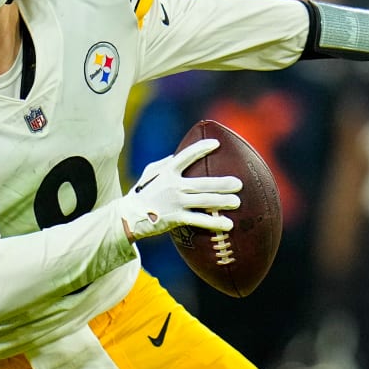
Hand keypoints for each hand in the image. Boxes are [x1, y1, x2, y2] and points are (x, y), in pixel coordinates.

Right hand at [119, 138, 241, 240]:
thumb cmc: (142, 192)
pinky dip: (214, 222)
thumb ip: (165, 164)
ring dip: (223, 201)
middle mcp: (173, 186)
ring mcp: (175, 202)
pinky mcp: (176, 218)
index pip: (186, 157)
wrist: (129, 216)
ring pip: (205, 202)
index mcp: (167, 172)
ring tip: (237, 202)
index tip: (217, 144)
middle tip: (239, 183)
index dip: (201, 149)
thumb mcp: (149, 173)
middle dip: (223, 183)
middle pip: (203, 183)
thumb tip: (177, 154)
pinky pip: (199, 220)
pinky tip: (228, 224)